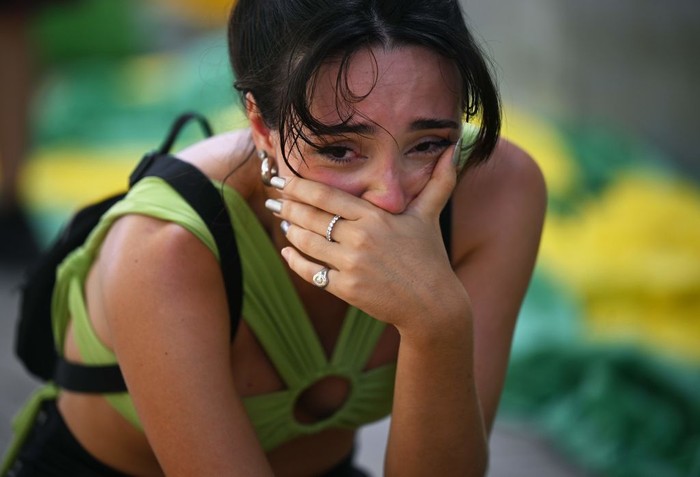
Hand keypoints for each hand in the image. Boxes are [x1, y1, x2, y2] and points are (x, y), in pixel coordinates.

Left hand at [272, 142, 469, 329]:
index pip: (327, 196)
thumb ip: (439, 181)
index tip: (284, 181)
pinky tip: (287, 251)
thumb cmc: (430, 257)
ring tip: (282, 221)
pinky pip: (311, 272)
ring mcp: (352, 265)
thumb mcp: (431, 216)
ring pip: (307, 242)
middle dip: (287, 206)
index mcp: (375, 217)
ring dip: (290, 230)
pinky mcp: (347, 289)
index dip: (300, 187)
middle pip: (311, 217)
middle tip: (272, 199)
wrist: (432, 305)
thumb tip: (454, 147)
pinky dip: (295, 261)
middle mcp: (360, 238)